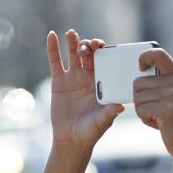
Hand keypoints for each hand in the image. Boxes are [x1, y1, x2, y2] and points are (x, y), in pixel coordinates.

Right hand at [46, 30, 123, 149]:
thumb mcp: (102, 122)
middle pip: (90, 54)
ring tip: (72, 33)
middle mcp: (89, 77)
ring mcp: (73, 78)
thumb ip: (109, 113)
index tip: (102, 46)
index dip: (104, 51)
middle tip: (89, 44)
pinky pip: (55, 62)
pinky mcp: (58, 81)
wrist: (71, 139)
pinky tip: (51, 35)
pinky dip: (53, 48)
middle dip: (90, 46)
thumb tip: (120, 106)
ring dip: (73, 42)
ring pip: (73, 54)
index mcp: (102, 82)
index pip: (105, 61)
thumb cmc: (91, 131)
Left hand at [133, 49, 172, 161]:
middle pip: (138, 82)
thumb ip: (163, 82)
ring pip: (137, 97)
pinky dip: (144, 119)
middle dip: (140, 98)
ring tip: (157, 117)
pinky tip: (158, 123)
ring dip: (142, 110)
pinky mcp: (166, 109)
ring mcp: (172, 95)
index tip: (140, 68)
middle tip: (154, 109)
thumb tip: (137, 73)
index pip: (158, 53)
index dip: (144, 57)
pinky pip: (140, 109)